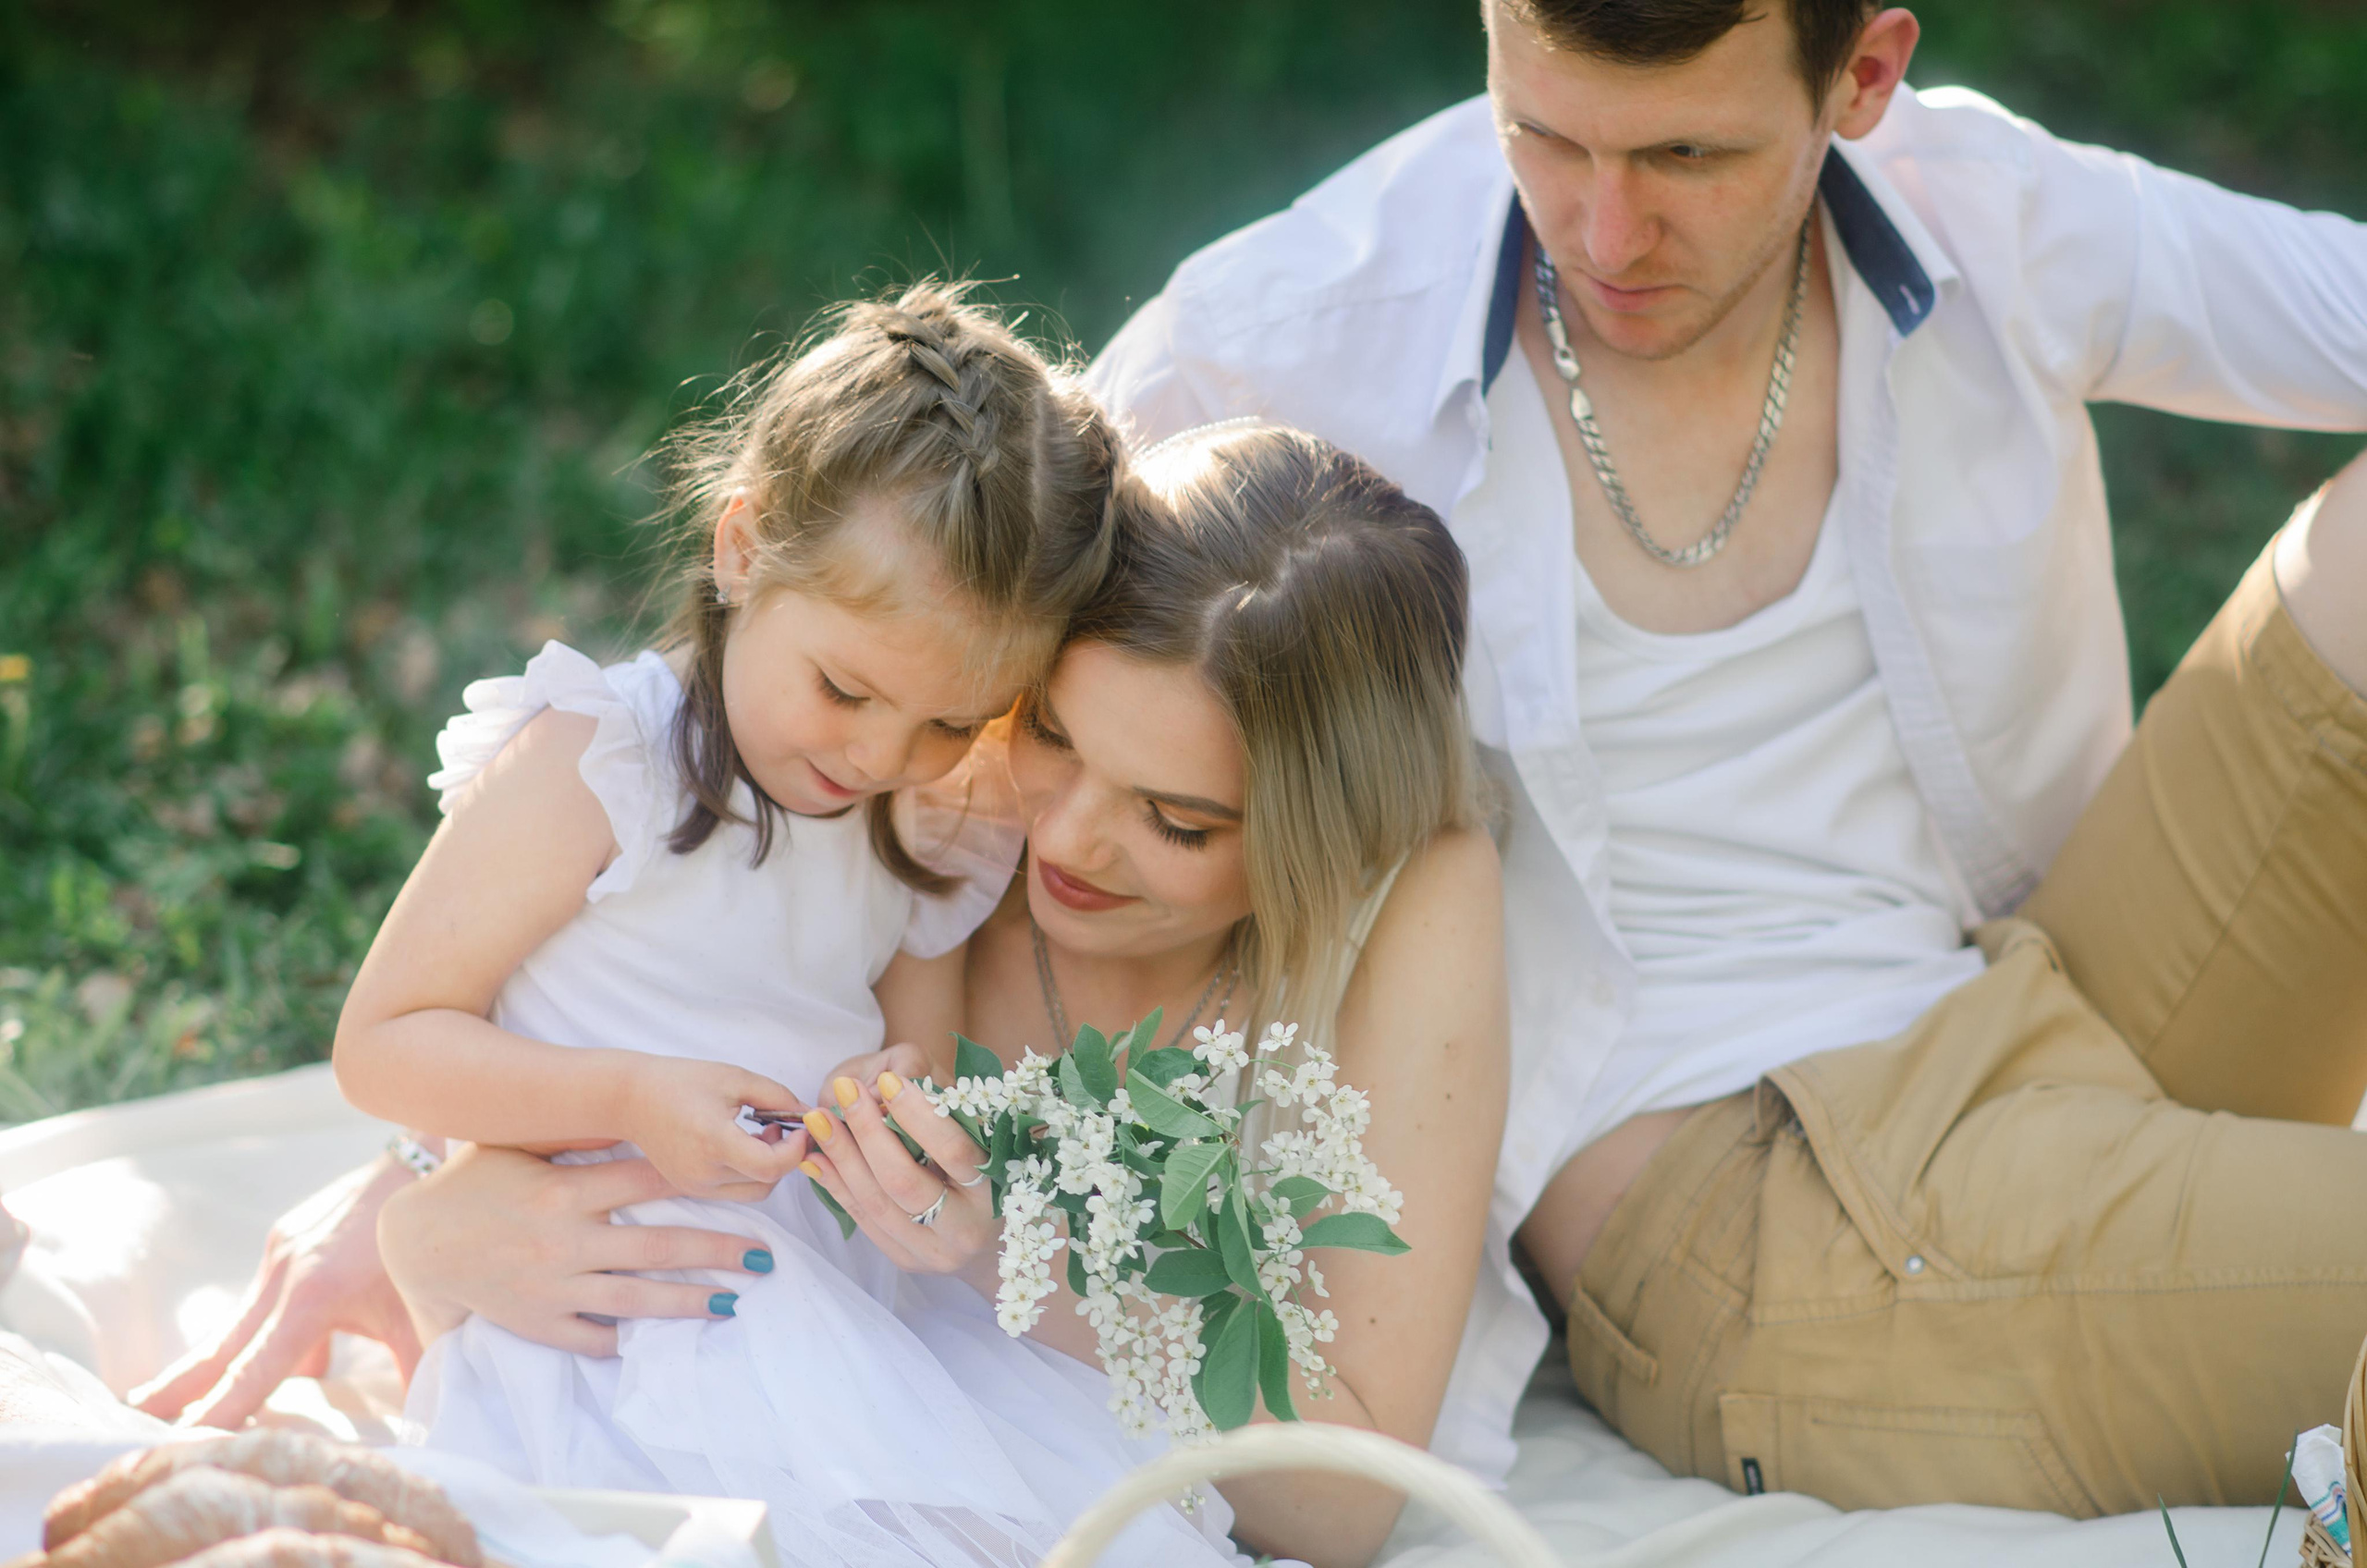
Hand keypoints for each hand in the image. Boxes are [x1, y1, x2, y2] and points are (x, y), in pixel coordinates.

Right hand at [130, 1156, 423, 1429]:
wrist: (425, 1162)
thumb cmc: (426, 1243)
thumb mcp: (422, 1311)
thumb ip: (413, 1368)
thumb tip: (418, 1423)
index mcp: (312, 1297)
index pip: (256, 1369)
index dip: (221, 1410)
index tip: (181, 1440)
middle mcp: (283, 1274)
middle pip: (222, 1345)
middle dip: (180, 1385)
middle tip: (132, 1414)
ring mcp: (280, 1251)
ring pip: (239, 1319)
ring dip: (215, 1359)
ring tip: (175, 1395)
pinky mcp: (286, 1237)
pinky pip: (266, 1296)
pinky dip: (260, 1330)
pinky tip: (295, 1362)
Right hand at [378, 1142, 785, 1356]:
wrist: (414, 1242)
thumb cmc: (473, 1183)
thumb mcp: (517, 1148)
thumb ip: (571, 1139)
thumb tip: (629, 1114)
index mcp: (564, 1190)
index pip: (647, 1181)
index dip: (700, 1183)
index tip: (746, 1187)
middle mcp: (564, 1240)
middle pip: (659, 1245)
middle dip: (718, 1250)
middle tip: (765, 1256)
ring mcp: (552, 1286)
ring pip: (637, 1298)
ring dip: (691, 1301)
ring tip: (734, 1301)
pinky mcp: (537, 1322)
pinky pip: (591, 1337)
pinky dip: (625, 1340)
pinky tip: (660, 1340)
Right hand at [616, 1054, 810, 1200]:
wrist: (631, 1099)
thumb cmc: (681, 1082)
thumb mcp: (735, 1078)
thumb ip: (778, 1096)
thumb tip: (809, 1114)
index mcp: (713, 1141)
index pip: (771, 1166)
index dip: (796, 1149)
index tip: (799, 1126)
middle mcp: (704, 1172)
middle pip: (768, 1181)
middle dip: (786, 1156)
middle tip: (781, 1125)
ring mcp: (696, 1186)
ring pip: (755, 1191)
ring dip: (769, 1167)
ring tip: (760, 1134)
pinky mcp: (692, 1189)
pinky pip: (735, 1191)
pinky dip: (749, 1173)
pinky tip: (742, 1144)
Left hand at [800, 1044, 997, 1274]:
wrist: (992, 1239)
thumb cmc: (989, 1173)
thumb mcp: (982, 1138)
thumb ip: (945, 1113)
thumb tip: (887, 1090)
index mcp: (994, 1192)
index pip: (953, 1150)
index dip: (917, 1114)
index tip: (888, 1080)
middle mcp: (964, 1229)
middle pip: (904, 1181)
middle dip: (868, 1131)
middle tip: (845, 1091)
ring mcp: (931, 1250)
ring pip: (875, 1202)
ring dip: (841, 1156)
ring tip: (819, 1119)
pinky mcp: (905, 1258)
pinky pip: (862, 1218)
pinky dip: (835, 1185)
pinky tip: (815, 1158)